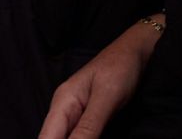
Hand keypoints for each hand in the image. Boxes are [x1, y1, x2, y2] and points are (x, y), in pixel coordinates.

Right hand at [38, 16, 163, 138]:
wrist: (135, 51)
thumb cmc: (121, 67)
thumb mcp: (106, 98)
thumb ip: (88, 127)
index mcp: (62, 103)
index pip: (46, 138)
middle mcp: (64, 110)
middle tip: (95, 136)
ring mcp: (75, 115)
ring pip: (66, 138)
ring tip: (97, 135)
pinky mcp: (87, 119)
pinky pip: (80, 136)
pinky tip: (95, 136)